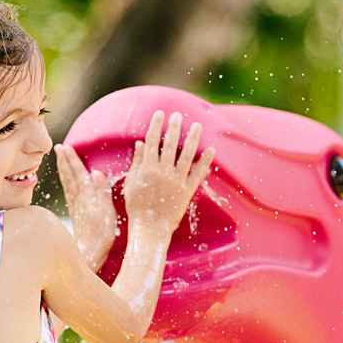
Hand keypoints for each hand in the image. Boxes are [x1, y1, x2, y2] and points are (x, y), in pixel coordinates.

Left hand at [55, 144, 115, 266]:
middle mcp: (79, 199)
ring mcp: (76, 207)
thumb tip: (96, 172)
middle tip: (58, 148)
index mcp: (87, 196)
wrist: (89, 254)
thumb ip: (102, 191)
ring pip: (68, 184)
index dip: (72, 160)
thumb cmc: (100, 235)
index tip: (65, 146)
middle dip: (64, 161)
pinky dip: (67, 183)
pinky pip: (69, 193)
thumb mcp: (106, 212)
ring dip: (64, 170)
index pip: (78, 173)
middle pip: (69, 176)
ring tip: (61, 160)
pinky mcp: (77, 215)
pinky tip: (68, 183)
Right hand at [122, 111, 214, 238]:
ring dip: (192, 138)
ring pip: (186, 155)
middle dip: (174, 127)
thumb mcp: (131, 183)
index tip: (160, 113)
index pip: (152, 141)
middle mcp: (163, 172)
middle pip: (169, 144)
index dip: (156, 126)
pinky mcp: (187, 191)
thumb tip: (140, 143)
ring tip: (196, 125)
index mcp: (147, 168)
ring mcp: (176, 181)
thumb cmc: (136, 206)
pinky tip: (211, 149)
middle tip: (178, 114)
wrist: (149, 228)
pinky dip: (205, 162)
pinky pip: (198, 174)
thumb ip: (137, 162)